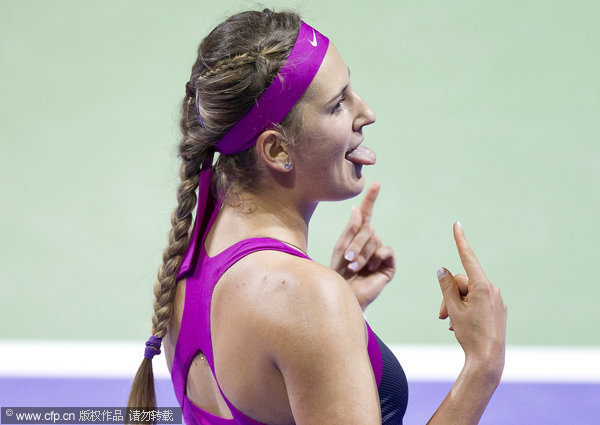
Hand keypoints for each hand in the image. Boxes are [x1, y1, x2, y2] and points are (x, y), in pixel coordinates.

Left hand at [330, 182, 394, 310]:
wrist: (344, 295)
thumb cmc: (338, 274)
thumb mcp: (341, 249)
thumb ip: (350, 230)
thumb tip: (357, 209)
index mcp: (358, 236)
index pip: (367, 214)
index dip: (371, 199)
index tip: (376, 183)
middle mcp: (371, 242)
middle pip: (367, 230)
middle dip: (355, 244)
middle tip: (347, 261)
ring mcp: (381, 253)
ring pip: (375, 239)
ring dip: (361, 254)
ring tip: (354, 268)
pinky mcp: (389, 265)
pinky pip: (385, 250)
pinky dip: (375, 258)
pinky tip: (370, 269)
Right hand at [437, 222, 506, 370]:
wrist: (488, 359)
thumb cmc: (469, 335)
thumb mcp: (453, 309)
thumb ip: (446, 287)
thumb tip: (442, 270)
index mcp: (482, 287)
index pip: (468, 258)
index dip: (461, 241)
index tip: (457, 224)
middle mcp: (492, 290)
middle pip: (462, 282)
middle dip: (449, 295)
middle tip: (440, 315)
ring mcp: (497, 300)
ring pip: (468, 293)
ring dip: (456, 305)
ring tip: (449, 322)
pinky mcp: (498, 310)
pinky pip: (478, 302)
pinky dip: (466, 310)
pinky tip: (460, 325)